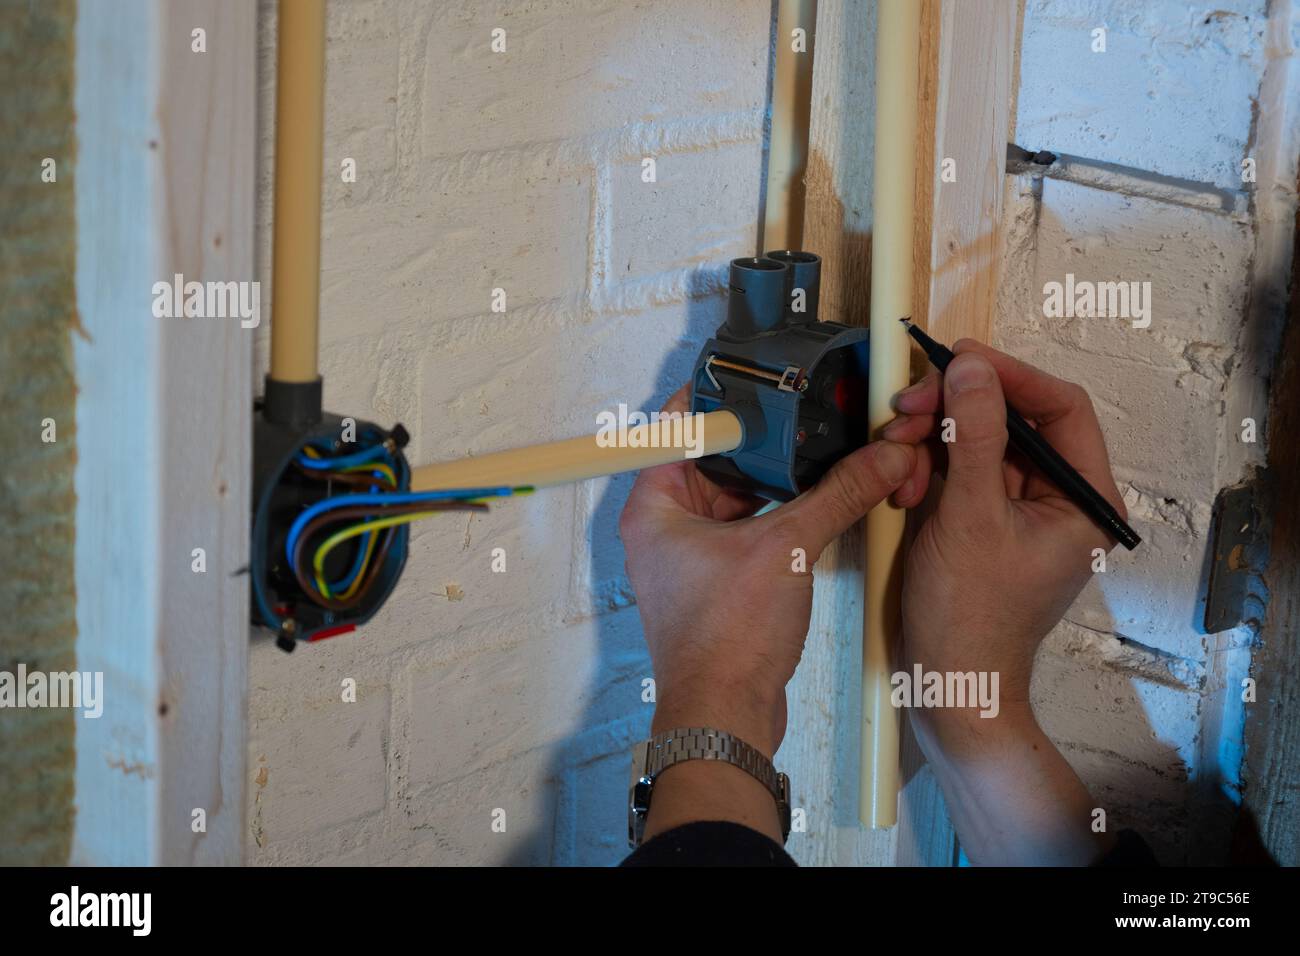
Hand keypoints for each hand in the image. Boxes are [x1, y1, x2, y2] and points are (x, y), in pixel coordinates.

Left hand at [620, 385, 924, 841]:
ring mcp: (689, 555)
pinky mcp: (716, 580)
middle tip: (808, 411)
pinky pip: (747, 529)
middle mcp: (663, 526)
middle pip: (715, 458)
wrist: (726, 714)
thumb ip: (838, 494)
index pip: (680, 425)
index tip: (763, 375)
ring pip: (736, 495)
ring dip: (777, 479)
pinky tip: (817, 500)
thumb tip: (882, 456)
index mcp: (654, 505)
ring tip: (822, 450)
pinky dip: (778, 514)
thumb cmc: (725, 640)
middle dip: (765, 440)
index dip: (723, 396)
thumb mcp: (789, 548)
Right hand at [882, 340, 1127, 863]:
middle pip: (1012, 420)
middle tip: (905, 408)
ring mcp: (1017, 509)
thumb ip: (971, 436)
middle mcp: (1058, 498)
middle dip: (953, 410)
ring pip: (975, 441)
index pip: (1061, 408)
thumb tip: (970, 368)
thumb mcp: (968, 516)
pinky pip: (956, 470)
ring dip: (930, 440)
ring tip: (896, 455)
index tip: (958, 359)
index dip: (1010, 375)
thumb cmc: (969, 616)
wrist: (946, 684)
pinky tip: (901, 486)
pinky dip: (925, 468)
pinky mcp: (981, 519)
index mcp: (1083, 499)